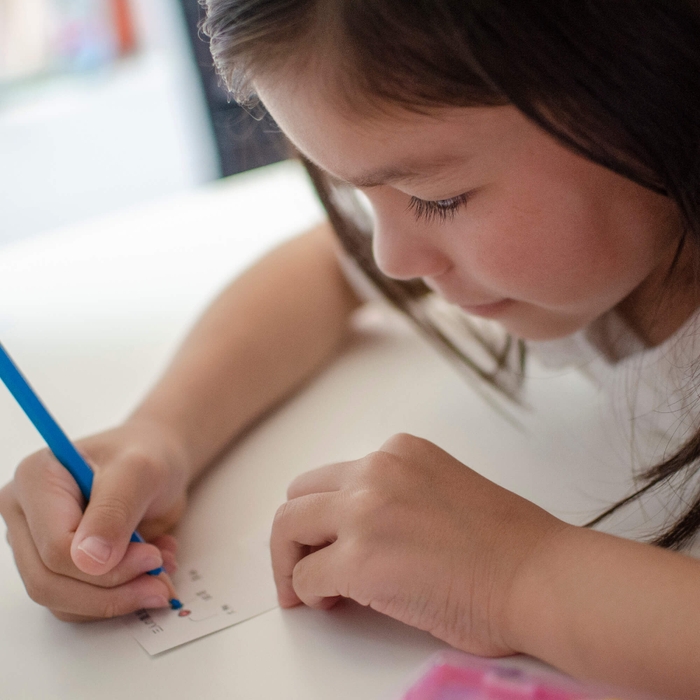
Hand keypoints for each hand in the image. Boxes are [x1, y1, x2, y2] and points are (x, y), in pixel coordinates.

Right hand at [0, 419, 189, 620]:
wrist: (160, 461)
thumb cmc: (148, 454)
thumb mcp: (141, 471)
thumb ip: (114, 510)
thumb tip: (90, 560)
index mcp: (35, 479)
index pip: (54, 547)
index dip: (105, 566)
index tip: (151, 559)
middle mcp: (26, 514)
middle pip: (49, 582)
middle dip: (111, 592)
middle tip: (159, 582)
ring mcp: (38, 544)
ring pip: (63, 601)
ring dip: (119, 598)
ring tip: (161, 572)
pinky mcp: (58, 566)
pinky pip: (80, 603)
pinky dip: (120, 596)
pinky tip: (152, 571)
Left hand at [271, 433, 567, 655]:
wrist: (539, 576)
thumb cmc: (508, 547)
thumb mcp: (441, 490)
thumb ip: (395, 495)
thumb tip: (358, 532)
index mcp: (399, 452)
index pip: (333, 477)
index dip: (324, 514)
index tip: (325, 538)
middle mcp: (376, 471)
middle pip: (300, 496)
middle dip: (295, 534)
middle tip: (300, 564)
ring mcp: (364, 511)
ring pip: (287, 528)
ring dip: (289, 561)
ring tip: (305, 589)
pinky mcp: (358, 558)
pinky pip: (304, 576)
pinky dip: (308, 593)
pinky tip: (332, 603)